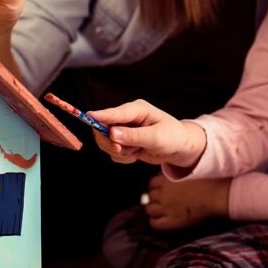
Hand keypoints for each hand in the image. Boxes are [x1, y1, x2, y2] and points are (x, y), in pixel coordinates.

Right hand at [88, 100, 205, 167]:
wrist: (179, 148)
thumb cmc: (172, 137)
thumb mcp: (155, 137)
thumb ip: (133, 136)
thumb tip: (112, 133)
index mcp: (137, 109)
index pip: (114, 113)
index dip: (100, 116)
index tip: (87, 116)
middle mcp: (127, 117)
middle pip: (104, 129)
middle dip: (111, 143)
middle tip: (122, 151)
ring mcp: (124, 129)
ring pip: (107, 142)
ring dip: (120, 152)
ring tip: (137, 151)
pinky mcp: (124, 141)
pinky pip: (113, 152)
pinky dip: (123, 157)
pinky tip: (137, 154)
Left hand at [143, 175, 229, 230]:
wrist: (216, 194)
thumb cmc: (208, 180)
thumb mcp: (190, 170)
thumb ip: (176, 172)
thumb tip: (168, 176)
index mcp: (167, 179)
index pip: (152, 183)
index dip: (157, 187)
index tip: (163, 189)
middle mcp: (164, 193)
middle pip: (150, 196)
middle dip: (155, 197)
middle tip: (164, 200)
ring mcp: (166, 207)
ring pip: (149, 209)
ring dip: (154, 209)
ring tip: (162, 210)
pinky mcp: (172, 221)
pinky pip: (155, 223)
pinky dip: (156, 221)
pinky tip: (162, 220)